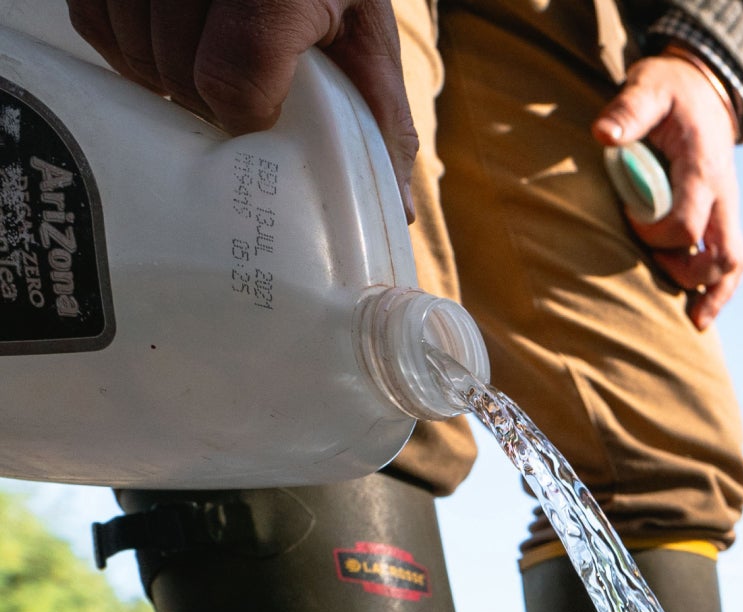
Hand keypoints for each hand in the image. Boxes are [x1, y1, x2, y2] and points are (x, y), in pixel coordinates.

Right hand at [67, 0, 417, 216]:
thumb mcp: (367, 39)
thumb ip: (382, 117)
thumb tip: (397, 209)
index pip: (234, 70)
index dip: (242, 114)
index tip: (260, 120)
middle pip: (179, 66)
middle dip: (205, 102)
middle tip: (235, 103)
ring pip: (132, 46)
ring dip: (162, 78)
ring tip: (201, 76)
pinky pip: (95, 20)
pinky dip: (125, 49)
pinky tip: (165, 53)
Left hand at [595, 53, 742, 329]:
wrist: (705, 90)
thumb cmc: (670, 90)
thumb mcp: (648, 87)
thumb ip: (627, 111)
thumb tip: (603, 135)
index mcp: (702, 170)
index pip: (688, 223)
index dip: (656, 234)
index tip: (630, 220)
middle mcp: (723, 196)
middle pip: (723, 256)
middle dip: (687, 274)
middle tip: (652, 266)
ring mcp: (728, 210)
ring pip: (734, 265)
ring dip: (712, 293)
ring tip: (691, 320)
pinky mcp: (724, 218)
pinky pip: (731, 262)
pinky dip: (719, 291)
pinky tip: (699, 314)